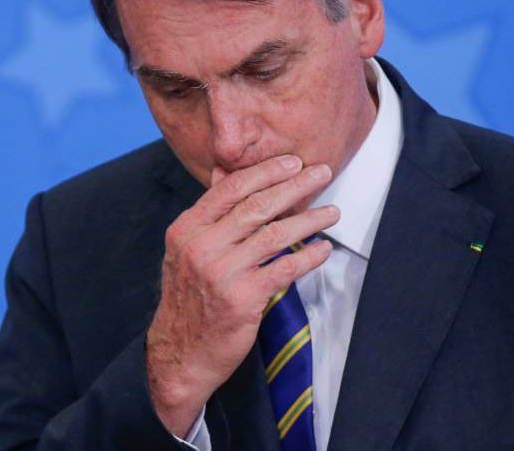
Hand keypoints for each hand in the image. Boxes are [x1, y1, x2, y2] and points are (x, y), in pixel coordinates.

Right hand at [146, 155, 338, 435]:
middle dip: (294, 186)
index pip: (229, 189)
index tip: (292, 161)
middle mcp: (201, 247)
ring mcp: (221, 272)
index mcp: (186, 230)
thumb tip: (222, 172)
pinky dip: (308, 257)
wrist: (181, 352)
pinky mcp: (242, 299)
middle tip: (322, 173)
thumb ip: (209, 215)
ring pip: (274, 235)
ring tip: (332, 212)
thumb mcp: (186, 251)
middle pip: (256, 206)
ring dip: (309, 220)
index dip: (264, 172)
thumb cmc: (189, 299)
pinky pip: (284, 269)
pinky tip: (324, 249)